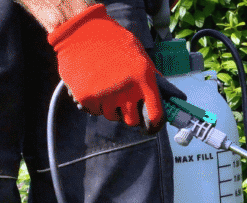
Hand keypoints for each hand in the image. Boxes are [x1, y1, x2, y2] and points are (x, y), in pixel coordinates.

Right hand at [49, 4, 164, 130]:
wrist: (80, 31)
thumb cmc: (112, 40)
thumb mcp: (138, 54)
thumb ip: (151, 77)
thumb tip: (167, 97)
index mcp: (144, 77)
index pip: (155, 114)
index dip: (154, 124)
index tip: (151, 127)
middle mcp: (126, 89)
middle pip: (132, 121)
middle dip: (129, 115)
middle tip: (124, 103)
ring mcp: (106, 95)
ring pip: (112, 116)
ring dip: (111, 107)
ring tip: (106, 87)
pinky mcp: (87, 98)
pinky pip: (95, 111)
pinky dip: (95, 103)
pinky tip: (94, 85)